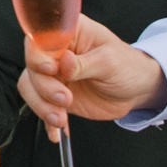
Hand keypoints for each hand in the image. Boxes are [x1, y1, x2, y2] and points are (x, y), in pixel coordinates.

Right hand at [18, 16, 166, 135]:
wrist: (136, 89)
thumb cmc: (127, 66)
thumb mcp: (110, 61)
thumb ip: (84, 63)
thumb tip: (64, 62)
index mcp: (68, 33)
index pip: (41, 39)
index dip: (38, 54)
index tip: (49, 69)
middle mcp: (56, 52)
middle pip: (32, 66)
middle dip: (44, 87)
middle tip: (65, 99)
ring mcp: (54, 75)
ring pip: (30, 87)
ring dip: (42, 106)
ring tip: (61, 119)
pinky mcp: (55, 96)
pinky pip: (41, 106)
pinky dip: (47, 121)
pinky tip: (56, 133)